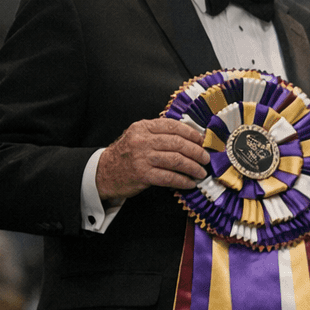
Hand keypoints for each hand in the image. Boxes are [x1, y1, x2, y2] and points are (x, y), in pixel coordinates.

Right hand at [95, 118, 210, 200]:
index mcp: (143, 127)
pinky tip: (190, 183)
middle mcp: (142, 140)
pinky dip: (183, 180)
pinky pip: (170, 177)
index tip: (202, 141)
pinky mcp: (143, 175)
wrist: (104, 172)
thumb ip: (159, 134)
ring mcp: (142, 157)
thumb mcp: (138, 136)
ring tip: (201, 172)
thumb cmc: (127, 154)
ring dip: (193, 167)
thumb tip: (191, 138)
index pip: (173, 126)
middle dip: (197, 152)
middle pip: (178, 143)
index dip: (192, 134)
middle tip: (206, 159)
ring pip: (177, 160)